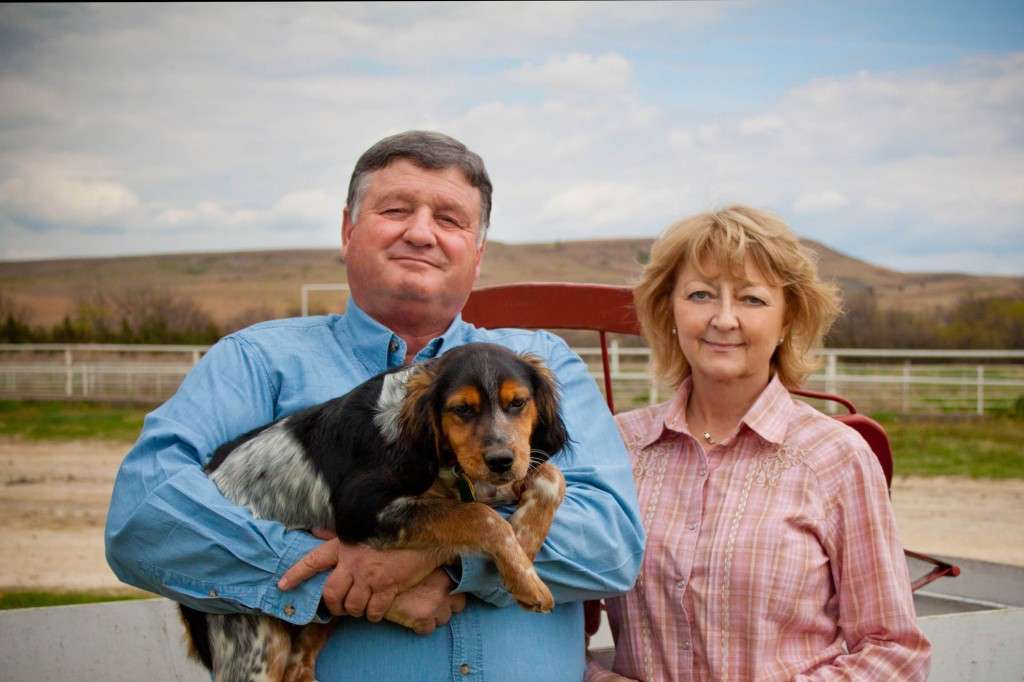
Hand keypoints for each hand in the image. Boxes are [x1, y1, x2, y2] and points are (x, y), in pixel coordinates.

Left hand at [278, 529, 441, 620]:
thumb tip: (315, 532)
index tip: (282, 585)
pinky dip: (373, 614)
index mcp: (344, 545)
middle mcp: (353, 562)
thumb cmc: (391, 529)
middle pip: (331, 593)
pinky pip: (374, 610)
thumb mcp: (360, 527)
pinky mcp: (388, 586)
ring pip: (352, 605)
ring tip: (359, 606)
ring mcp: (371, 576)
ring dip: (354, 610)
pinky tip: (375, 610)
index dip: (296, 574)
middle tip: (338, 606)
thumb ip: (337, 533)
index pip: (313, 561)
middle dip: (332, 605)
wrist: (423, 532)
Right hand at [385, 568, 466, 634]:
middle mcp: (443, 591)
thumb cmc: (397, 571)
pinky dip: (422, 626)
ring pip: (444, 618)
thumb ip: (435, 568)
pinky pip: (428, 629)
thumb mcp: (420, 565)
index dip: (455, 589)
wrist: (377, 582)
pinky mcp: (421, 620)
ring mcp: (434, 607)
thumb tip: (445, 568)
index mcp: (445, 574)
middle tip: (435, 601)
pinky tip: (413, 618)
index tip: (449, 590)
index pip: (463, 585)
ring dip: (436, 615)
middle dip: (449, 604)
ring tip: (422, 609)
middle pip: (458, 604)